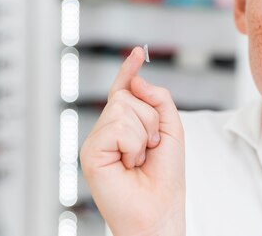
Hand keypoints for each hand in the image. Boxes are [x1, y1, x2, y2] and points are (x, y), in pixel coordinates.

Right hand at [80, 46, 185, 235]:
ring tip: (140, 158)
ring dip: (144, 133)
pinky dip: (133, 144)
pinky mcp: (90, 151)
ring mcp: (97, 139)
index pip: (125, 90)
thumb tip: (136, 79)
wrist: (159, 208)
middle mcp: (108, 129)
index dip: (129, 70)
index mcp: (126, 125)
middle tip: (151, 147)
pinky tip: (129, 163)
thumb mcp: (171, 130)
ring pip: (123, 107)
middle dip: (150, 119)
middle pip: (127, 95)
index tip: (138, 52)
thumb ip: (158, 99)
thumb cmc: (164, 177)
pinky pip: (118, 126)